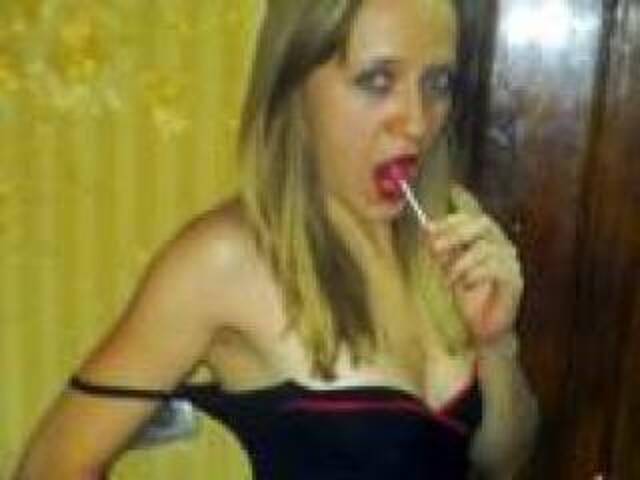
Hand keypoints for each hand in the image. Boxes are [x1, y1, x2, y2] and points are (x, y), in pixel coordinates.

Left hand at [425, 184, 523, 345]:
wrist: (478, 330)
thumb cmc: (462, 297)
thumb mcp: (445, 269)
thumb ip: (440, 249)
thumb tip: (426, 228)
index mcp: (483, 238)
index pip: (470, 216)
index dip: (449, 220)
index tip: (428, 229)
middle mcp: (500, 245)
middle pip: (482, 223)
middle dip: (455, 234)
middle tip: (435, 249)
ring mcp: (510, 262)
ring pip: (486, 247)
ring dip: (460, 263)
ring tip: (449, 279)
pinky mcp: (514, 281)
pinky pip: (496, 268)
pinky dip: (474, 275)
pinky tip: (465, 285)